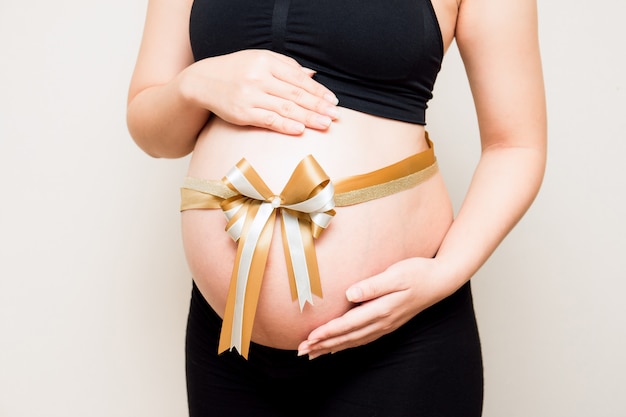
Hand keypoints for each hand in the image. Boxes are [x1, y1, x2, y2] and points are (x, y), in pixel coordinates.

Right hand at [179, 49, 338, 134]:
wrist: (201, 82)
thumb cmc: (235, 71)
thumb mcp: (258, 60)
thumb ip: (286, 66)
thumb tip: (313, 76)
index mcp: (265, 61)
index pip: (298, 78)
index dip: (318, 91)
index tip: (333, 100)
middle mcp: (258, 76)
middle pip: (295, 93)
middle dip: (318, 106)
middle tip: (336, 115)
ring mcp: (250, 95)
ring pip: (285, 108)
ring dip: (308, 117)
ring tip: (326, 124)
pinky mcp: (242, 112)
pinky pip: (268, 120)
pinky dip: (285, 125)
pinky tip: (301, 130)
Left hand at [297, 257, 451, 358]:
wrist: (440, 280)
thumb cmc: (417, 272)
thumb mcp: (395, 274)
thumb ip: (372, 286)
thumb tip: (350, 294)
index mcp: (382, 309)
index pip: (348, 324)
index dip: (327, 332)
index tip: (309, 338)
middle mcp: (383, 321)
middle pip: (348, 337)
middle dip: (323, 345)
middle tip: (302, 352)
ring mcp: (386, 325)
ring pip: (354, 340)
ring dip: (332, 348)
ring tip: (313, 354)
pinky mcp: (388, 323)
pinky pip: (363, 338)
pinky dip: (348, 344)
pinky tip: (338, 347)